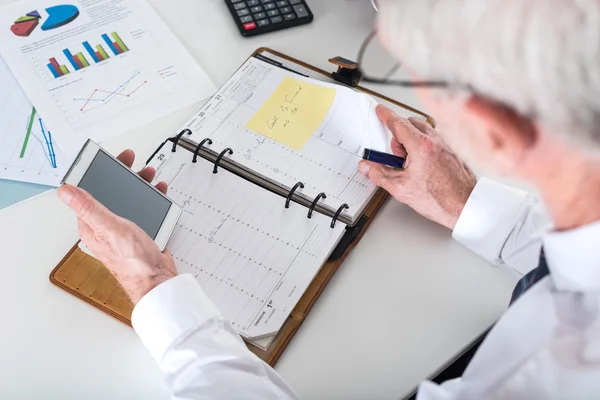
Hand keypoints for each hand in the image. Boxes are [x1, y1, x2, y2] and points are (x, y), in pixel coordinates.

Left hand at [57, 149, 175, 303]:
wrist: (157, 280)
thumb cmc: (133, 261)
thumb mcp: (110, 228)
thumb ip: (89, 208)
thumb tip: (65, 191)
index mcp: (92, 224)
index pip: (88, 191)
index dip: (97, 171)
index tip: (108, 160)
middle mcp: (104, 226)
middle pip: (109, 192)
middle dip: (122, 174)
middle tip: (132, 162)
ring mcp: (121, 229)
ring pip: (128, 198)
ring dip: (138, 185)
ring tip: (148, 176)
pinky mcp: (138, 232)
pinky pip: (142, 208)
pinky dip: (150, 198)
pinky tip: (157, 194)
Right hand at [359, 105, 476, 229]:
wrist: (465, 206)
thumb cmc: (440, 198)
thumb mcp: (401, 188)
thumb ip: (380, 174)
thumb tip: (368, 167)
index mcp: (421, 146)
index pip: (398, 124)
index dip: (386, 115)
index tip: (380, 110)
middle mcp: (435, 141)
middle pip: (410, 124)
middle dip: (399, 136)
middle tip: (397, 158)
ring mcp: (445, 144)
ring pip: (422, 131)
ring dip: (411, 141)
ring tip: (411, 165)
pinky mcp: (452, 151)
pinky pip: (433, 140)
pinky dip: (423, 147)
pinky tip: (423, 167)